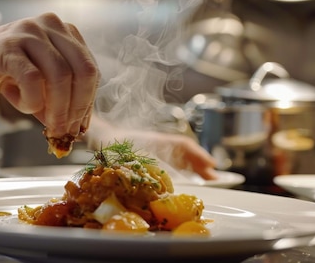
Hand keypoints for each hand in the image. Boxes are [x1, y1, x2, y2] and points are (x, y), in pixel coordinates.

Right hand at [0, 13, 99, 137]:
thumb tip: (77, 128)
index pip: (90, 70)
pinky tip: (19, 102)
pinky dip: (30, 101)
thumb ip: (59, 99)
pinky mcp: (8, 45)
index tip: (80, 127)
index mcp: (64, 32)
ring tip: (46, 123)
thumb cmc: (4, 71)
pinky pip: (32, 79)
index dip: (88, 102)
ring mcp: (29, 32)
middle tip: (65, 131)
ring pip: (60, 76)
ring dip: (56, 108)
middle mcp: (50, 26)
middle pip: (83, 71)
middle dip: (77, 108)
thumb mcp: (39, 85)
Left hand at [85, 115, 217, 179]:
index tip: (211, 164)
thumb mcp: (128, 156)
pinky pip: (171, 160)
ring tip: (207, 177)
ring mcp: (156, 148)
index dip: (198, 155)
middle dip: (201, 163)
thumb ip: (146, 165)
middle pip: (185, 152)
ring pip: (180, 156)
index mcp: (157, 141)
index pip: (183, 145)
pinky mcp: (150, 155)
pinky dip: (182, 168)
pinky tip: (187, 177)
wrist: (99, 136)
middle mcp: (159, 143)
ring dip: (194, 166)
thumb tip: (165, 177)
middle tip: (215, 177)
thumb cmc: (111, 143)